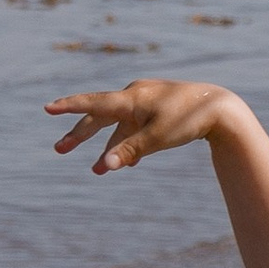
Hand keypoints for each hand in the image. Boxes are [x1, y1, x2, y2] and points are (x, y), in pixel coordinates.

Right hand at [47, 78, 234, 173]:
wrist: (222, 109)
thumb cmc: (188, 120)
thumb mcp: (156, 138)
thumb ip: (128, 151)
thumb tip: (104, 166)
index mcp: (131, 99)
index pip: (93, 103)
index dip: (69, 107)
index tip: (47, 108)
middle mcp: (135, 96)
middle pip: (100, 117)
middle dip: (80, 135)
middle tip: (59, 150)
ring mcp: (147, 103)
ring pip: (119, 127)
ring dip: (108, 148)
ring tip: (96, 171)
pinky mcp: (159, 111)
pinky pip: (136, 128)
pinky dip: (128, 144)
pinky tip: (128, 163)